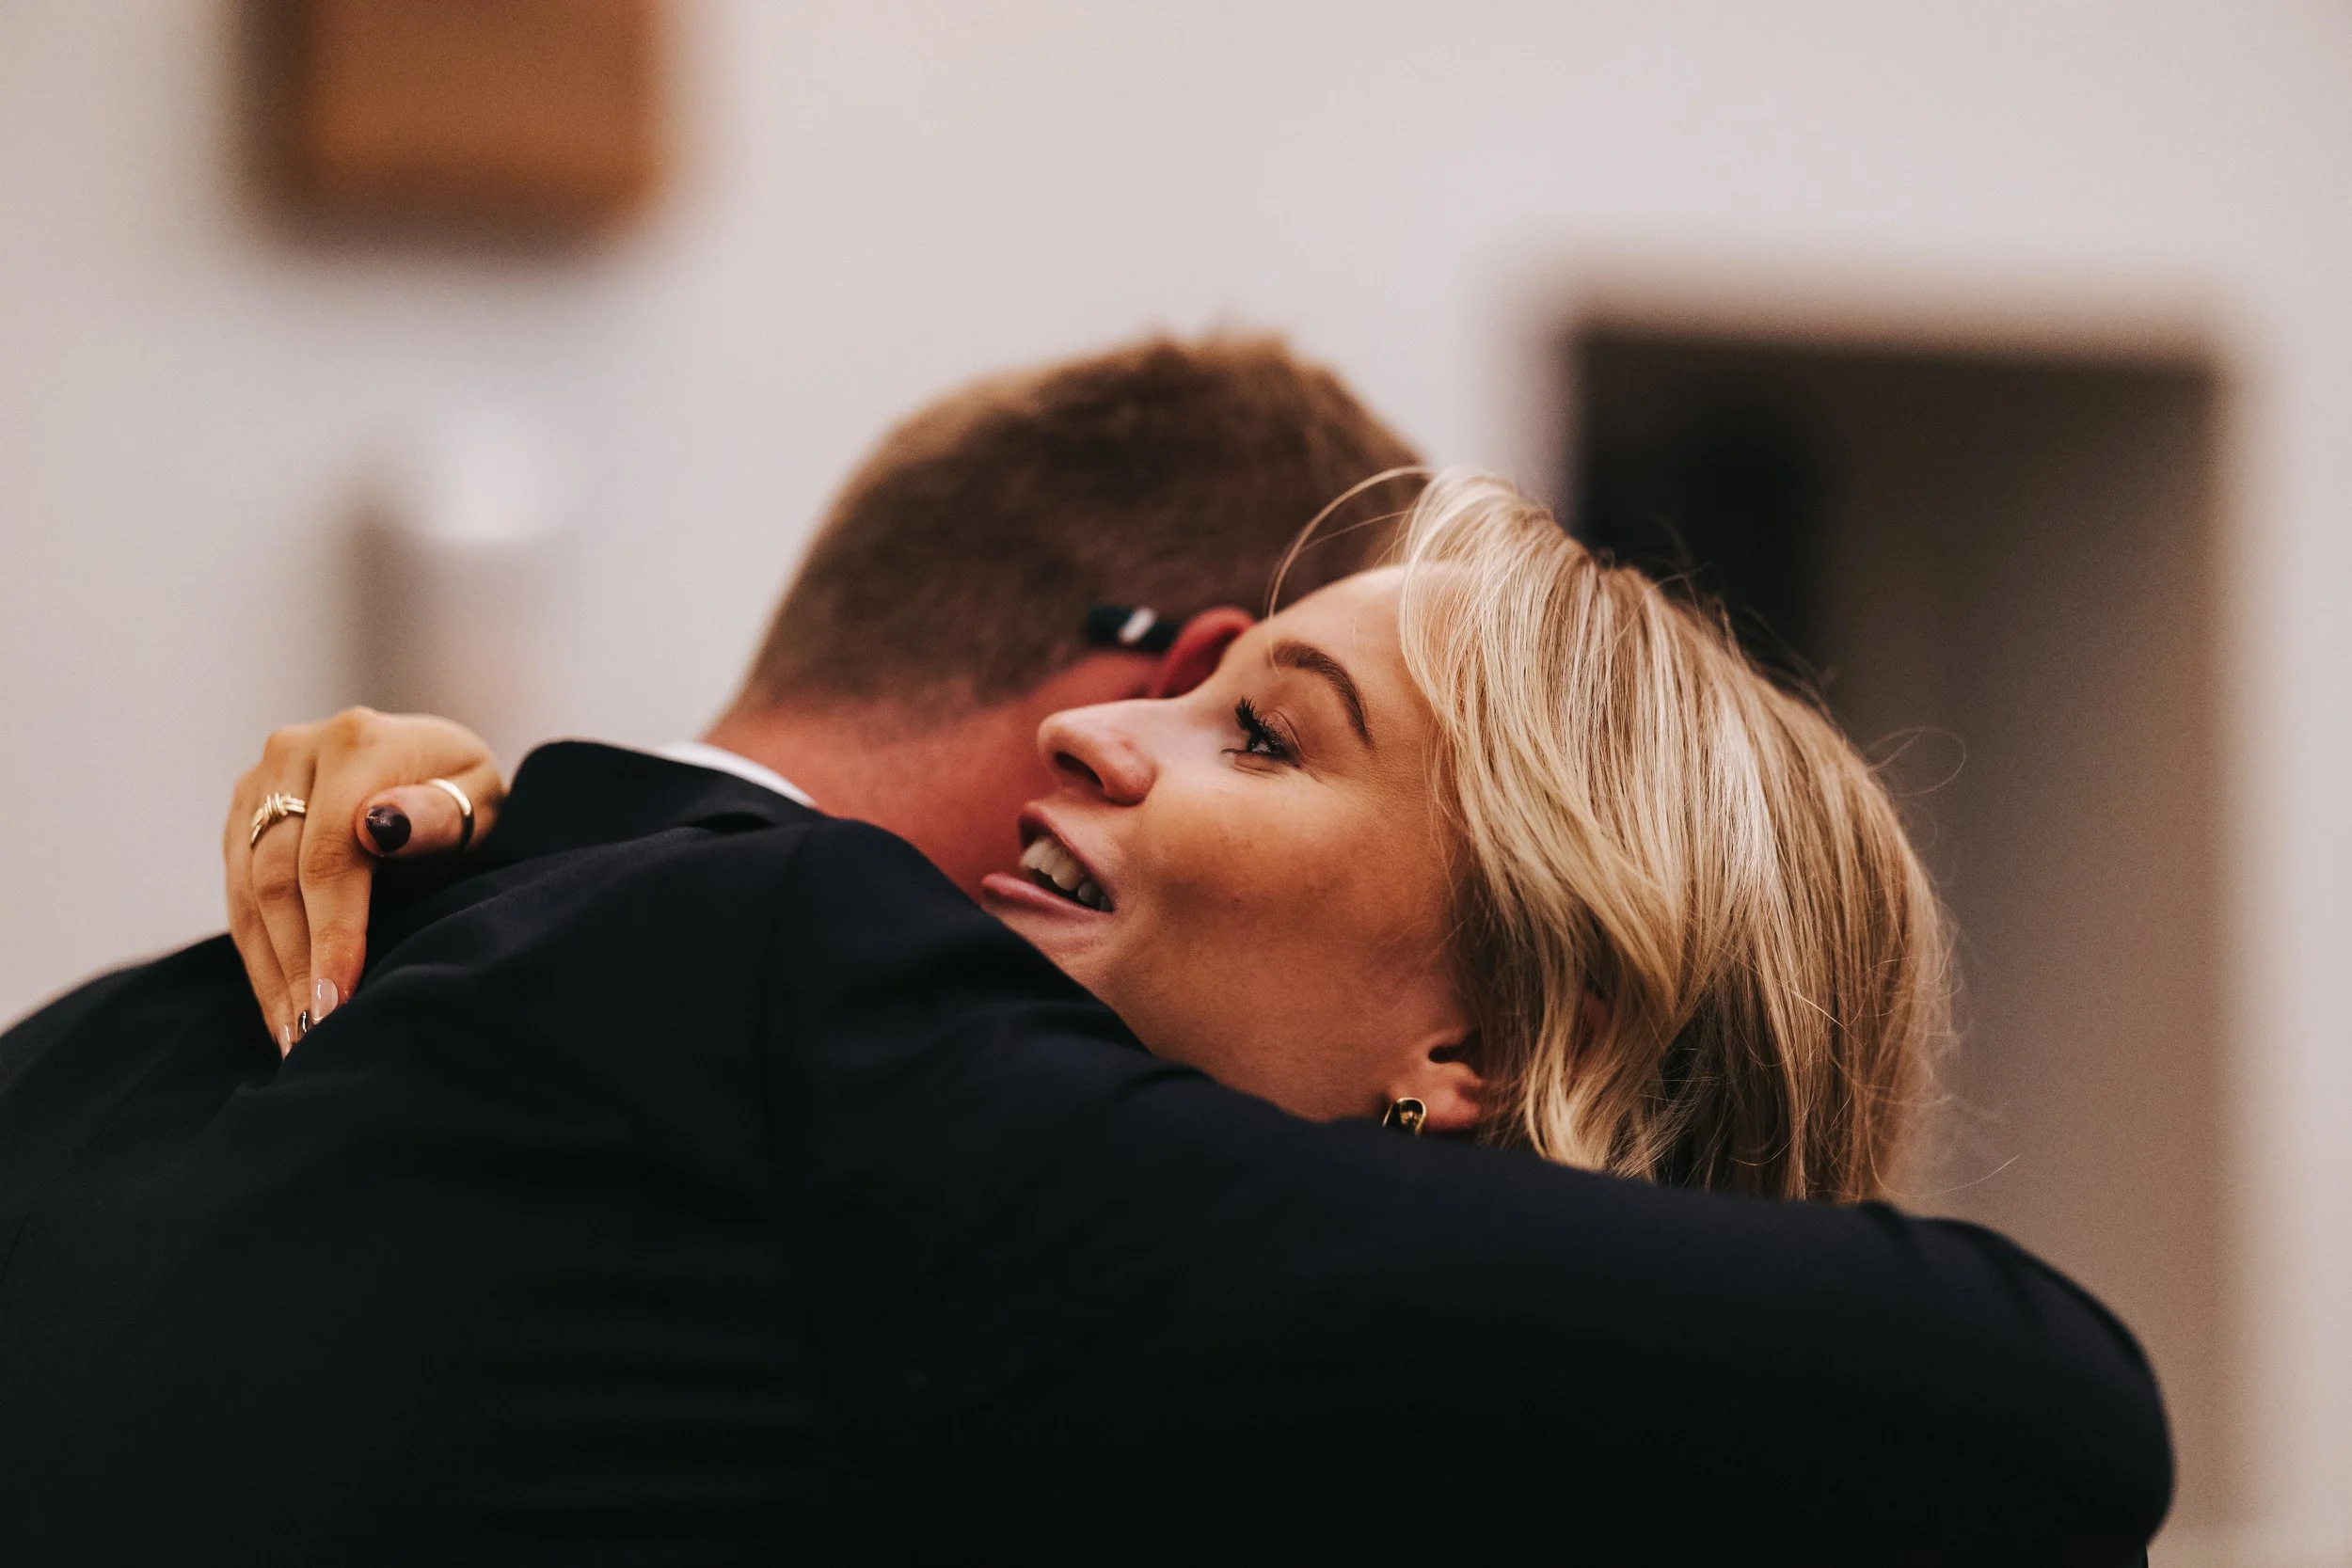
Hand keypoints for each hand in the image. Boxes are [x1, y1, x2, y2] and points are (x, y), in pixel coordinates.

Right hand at [225, 709, 504, 1051]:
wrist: (426, 759)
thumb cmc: (462, 789)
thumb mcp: (478, 794)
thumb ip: (439, 813)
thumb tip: (380, 827)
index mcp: (355, 742)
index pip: (329, 854)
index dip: (332, 932)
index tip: (339, 997)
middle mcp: (292, 754)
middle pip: (277, 878)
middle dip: (296, 965)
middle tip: (315, 1036)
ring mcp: (258, 784)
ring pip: (247, 893)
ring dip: (270, 972)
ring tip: (295, 1038)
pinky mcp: (240, 816)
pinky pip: (237, 895)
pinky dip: (259, 955)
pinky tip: (281, 1004)